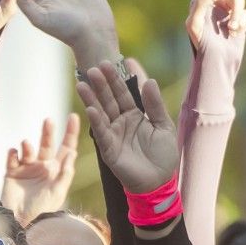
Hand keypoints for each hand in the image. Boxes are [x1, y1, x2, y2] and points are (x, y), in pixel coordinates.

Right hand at [0, 114, 79, 221]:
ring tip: (27, 145)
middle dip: (48, 132)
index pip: (66, 148)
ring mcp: (27, 169)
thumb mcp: (58, 193)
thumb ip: (65, 174)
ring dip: (28, 145)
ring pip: (28, 149)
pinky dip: (13, 153)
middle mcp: (43, 167)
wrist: (21, 223)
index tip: (74, 116)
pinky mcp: (12, 173)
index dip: (71, 133)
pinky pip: (12, 158)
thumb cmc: (42, 212)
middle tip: (49, 121)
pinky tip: (14, 153)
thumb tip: (72, 153)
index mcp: (57, 171)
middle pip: (47, 144)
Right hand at [76, 60, 177, 195]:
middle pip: (109, 100)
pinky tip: (90, 109)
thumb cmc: (163, 156)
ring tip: (82, 84)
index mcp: (134, 114)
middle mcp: (121, 122)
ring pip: (101, 113)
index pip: (124, 93)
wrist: (160, 183)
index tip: (113, 61)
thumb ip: (155, 105)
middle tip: (93, 67)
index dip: (118, 79)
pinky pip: (102, 134)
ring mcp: (114, 135)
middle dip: (101, 84)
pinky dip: (96, 122)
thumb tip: (150, 81)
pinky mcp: (109, 150)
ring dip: (91, 99)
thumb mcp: (164, 126)